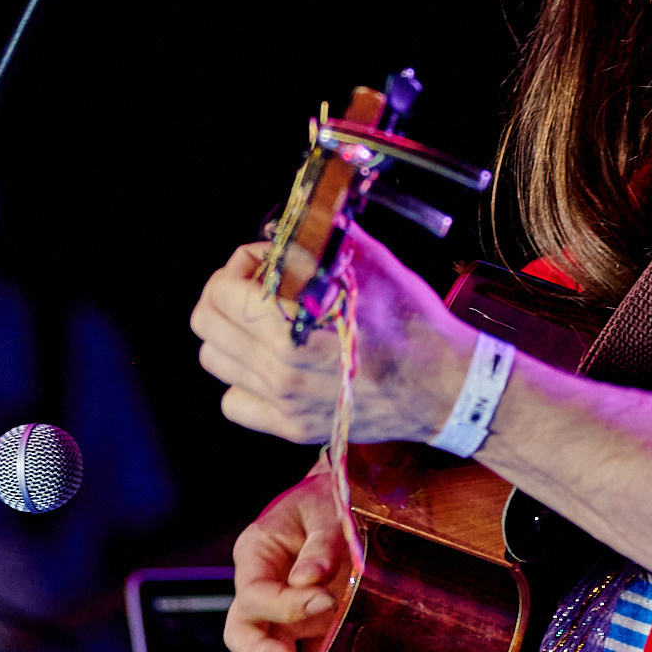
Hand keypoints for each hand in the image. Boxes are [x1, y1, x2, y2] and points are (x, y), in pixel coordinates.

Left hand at [190, 225, 473, 445]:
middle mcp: (279, 366)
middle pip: (206, 324)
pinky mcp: (291, 427)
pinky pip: (234, 402)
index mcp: (294, 323)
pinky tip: (273, 365)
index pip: (223, 288)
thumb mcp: (372, 264)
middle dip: (226, 295)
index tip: (267, 262)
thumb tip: (287, 225)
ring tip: (264, 324)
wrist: (445, 385)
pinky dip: (243, 380)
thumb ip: (320, 239)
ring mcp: (283, 401)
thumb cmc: (413, 321)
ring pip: (215, 360)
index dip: (242, 265)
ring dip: (232, 334)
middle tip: (256, 287)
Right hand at [222, 464, 347, 651]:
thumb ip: (321, 543)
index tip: (325, 601)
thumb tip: (308, 582)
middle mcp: (263, 589)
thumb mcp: (327, 509)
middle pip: (244, 634)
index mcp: (256, 554)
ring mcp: (285, 614)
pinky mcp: (311, 628)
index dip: (285, 605)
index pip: (255, 593)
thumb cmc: (331, 498)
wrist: (350, 501)